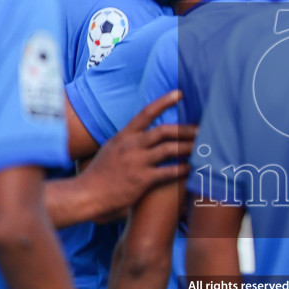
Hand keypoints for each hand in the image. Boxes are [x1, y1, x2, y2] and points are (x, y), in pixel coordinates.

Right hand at [80, 90, 196, 220]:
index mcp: (123, 136)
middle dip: (185, 129)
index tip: (180, 93)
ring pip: (169, 149)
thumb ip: (127, 141)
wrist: (86, 194)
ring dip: (188, 147)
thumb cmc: (99, 175)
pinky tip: (191, 168)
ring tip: (203, 148)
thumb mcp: (110, 150)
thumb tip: (141, 135)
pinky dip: (182, 169)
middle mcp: (131, 146)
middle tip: (201, 129)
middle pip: (163, 130)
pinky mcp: (141, 180)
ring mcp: (136, 162)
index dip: (164, 101)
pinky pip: (167, 172)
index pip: (145, 113)